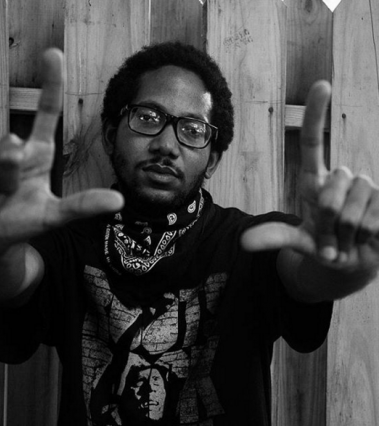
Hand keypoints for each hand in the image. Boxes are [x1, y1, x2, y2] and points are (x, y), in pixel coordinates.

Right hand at [0, 48, 122, 250]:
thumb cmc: (20, 224)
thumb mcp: (53, 216)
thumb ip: (82, 206)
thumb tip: (119, 200)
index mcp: (38, 153)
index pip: (46, 112)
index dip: (50, 83)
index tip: (53, 54)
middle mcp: (10, 146)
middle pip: (10, 147)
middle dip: (8, 177)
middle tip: (6, 194)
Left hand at [241, 80, 378, 270]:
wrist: (354, 262)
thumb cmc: (323, 245)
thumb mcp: (298, 241)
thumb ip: (275, 237)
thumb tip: (244, 241)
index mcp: (315, 180)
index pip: (311, 142)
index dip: (315, 114)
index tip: (322, 85)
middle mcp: (341, 177)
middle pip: (333, 188)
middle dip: (329, 218)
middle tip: (331, 234)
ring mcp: (367, 187)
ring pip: (354, 207)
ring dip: (347, 232)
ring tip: (348, 236)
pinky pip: (375, 217)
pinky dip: (366, 236)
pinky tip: (366, 237)